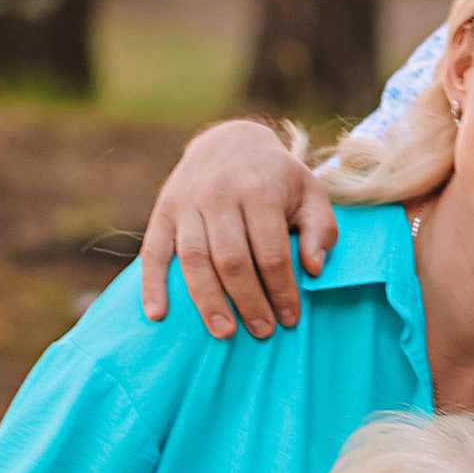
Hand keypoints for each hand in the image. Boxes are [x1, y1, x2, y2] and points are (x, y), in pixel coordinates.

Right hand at [137, 118, 334, 337]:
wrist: (230, 140)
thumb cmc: (276, 177)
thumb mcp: (310, 192)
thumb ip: (321, 229)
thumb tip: (313, 269)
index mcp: (259, 189)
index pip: (271, 252)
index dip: (281, 290)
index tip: (289, 318)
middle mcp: (219, 194)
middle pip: (231, 260)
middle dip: (248, 301)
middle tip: (262, 331)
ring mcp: (187, 203)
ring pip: (194, 259)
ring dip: (208, 301)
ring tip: (224, 332)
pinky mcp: (163, 211)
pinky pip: (152, 251)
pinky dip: (152, 285)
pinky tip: (157, 314)